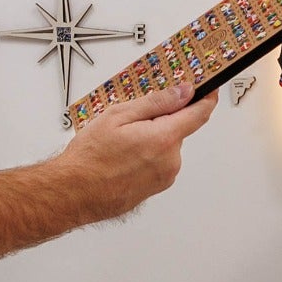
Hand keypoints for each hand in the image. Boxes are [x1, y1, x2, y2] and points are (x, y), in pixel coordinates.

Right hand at [59, 83, 215, 221]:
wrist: (73, 192)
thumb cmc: (89, 158)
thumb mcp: (119, 116)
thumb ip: (157, 102)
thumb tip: (182, 92)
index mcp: (164, 139)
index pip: (199, 114)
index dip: (206, 98)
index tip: (208, 89)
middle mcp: (170, 161)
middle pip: (178, 130)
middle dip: (160, 121)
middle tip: (132, 121)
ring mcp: (164, 177)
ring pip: (166, 147)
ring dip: (151, 140)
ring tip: (121, 144)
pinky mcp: (156, 188)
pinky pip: (159, 163)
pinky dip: (146, 156)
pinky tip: (123, 157)